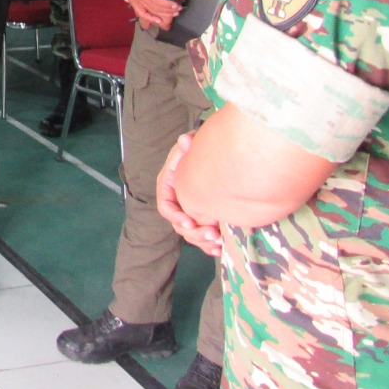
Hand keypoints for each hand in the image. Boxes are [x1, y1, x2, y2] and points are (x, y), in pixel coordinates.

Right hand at [118, 0, 181, 29]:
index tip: (176, 5)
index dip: (167, 4)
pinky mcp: (133, 2)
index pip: (156, 0)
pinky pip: (140, 13)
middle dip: (167, 11)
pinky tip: (158, 21)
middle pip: (154, 8)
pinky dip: (149, 18)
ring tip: (172, 15)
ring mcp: (135, 0)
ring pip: (149, 11)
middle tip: (178, 10)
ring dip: (161, 15)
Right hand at [156, 133, 221, 257]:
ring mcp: (187, 214)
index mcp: (168, 189)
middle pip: (179, 226)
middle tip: (213, 234)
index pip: (166, 207)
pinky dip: (209, 246)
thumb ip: (186, 145)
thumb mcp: (187, 148)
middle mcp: (176, 204)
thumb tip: (185, 139)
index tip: (190, 222)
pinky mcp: (199, 221)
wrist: (208, 162)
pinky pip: (201, 239)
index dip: (176, 216)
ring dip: (203, 242)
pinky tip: (222, 249)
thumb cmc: (194, 154)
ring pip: (191, 235)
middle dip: (195, 233)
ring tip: (220, 242)